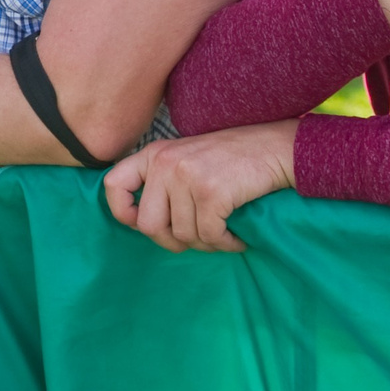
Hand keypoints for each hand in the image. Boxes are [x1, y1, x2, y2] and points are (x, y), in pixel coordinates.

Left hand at [102, 120, 298, 252]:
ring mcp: (187, 176)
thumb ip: (161, 183)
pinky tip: (237, 236)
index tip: (145, 223)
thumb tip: (141, 225)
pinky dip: (226, 243)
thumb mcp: (186, 159)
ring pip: (183, 235)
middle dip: (173, 241)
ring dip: (207, 244)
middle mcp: (165, 163)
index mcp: (154, 154)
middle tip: (198, 238)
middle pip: (149, 226)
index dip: (124, 213)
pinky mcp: (211, 192)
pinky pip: (210, 236)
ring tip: (223, 233)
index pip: (114, 186)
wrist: (275, 147)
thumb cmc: (232, 160)